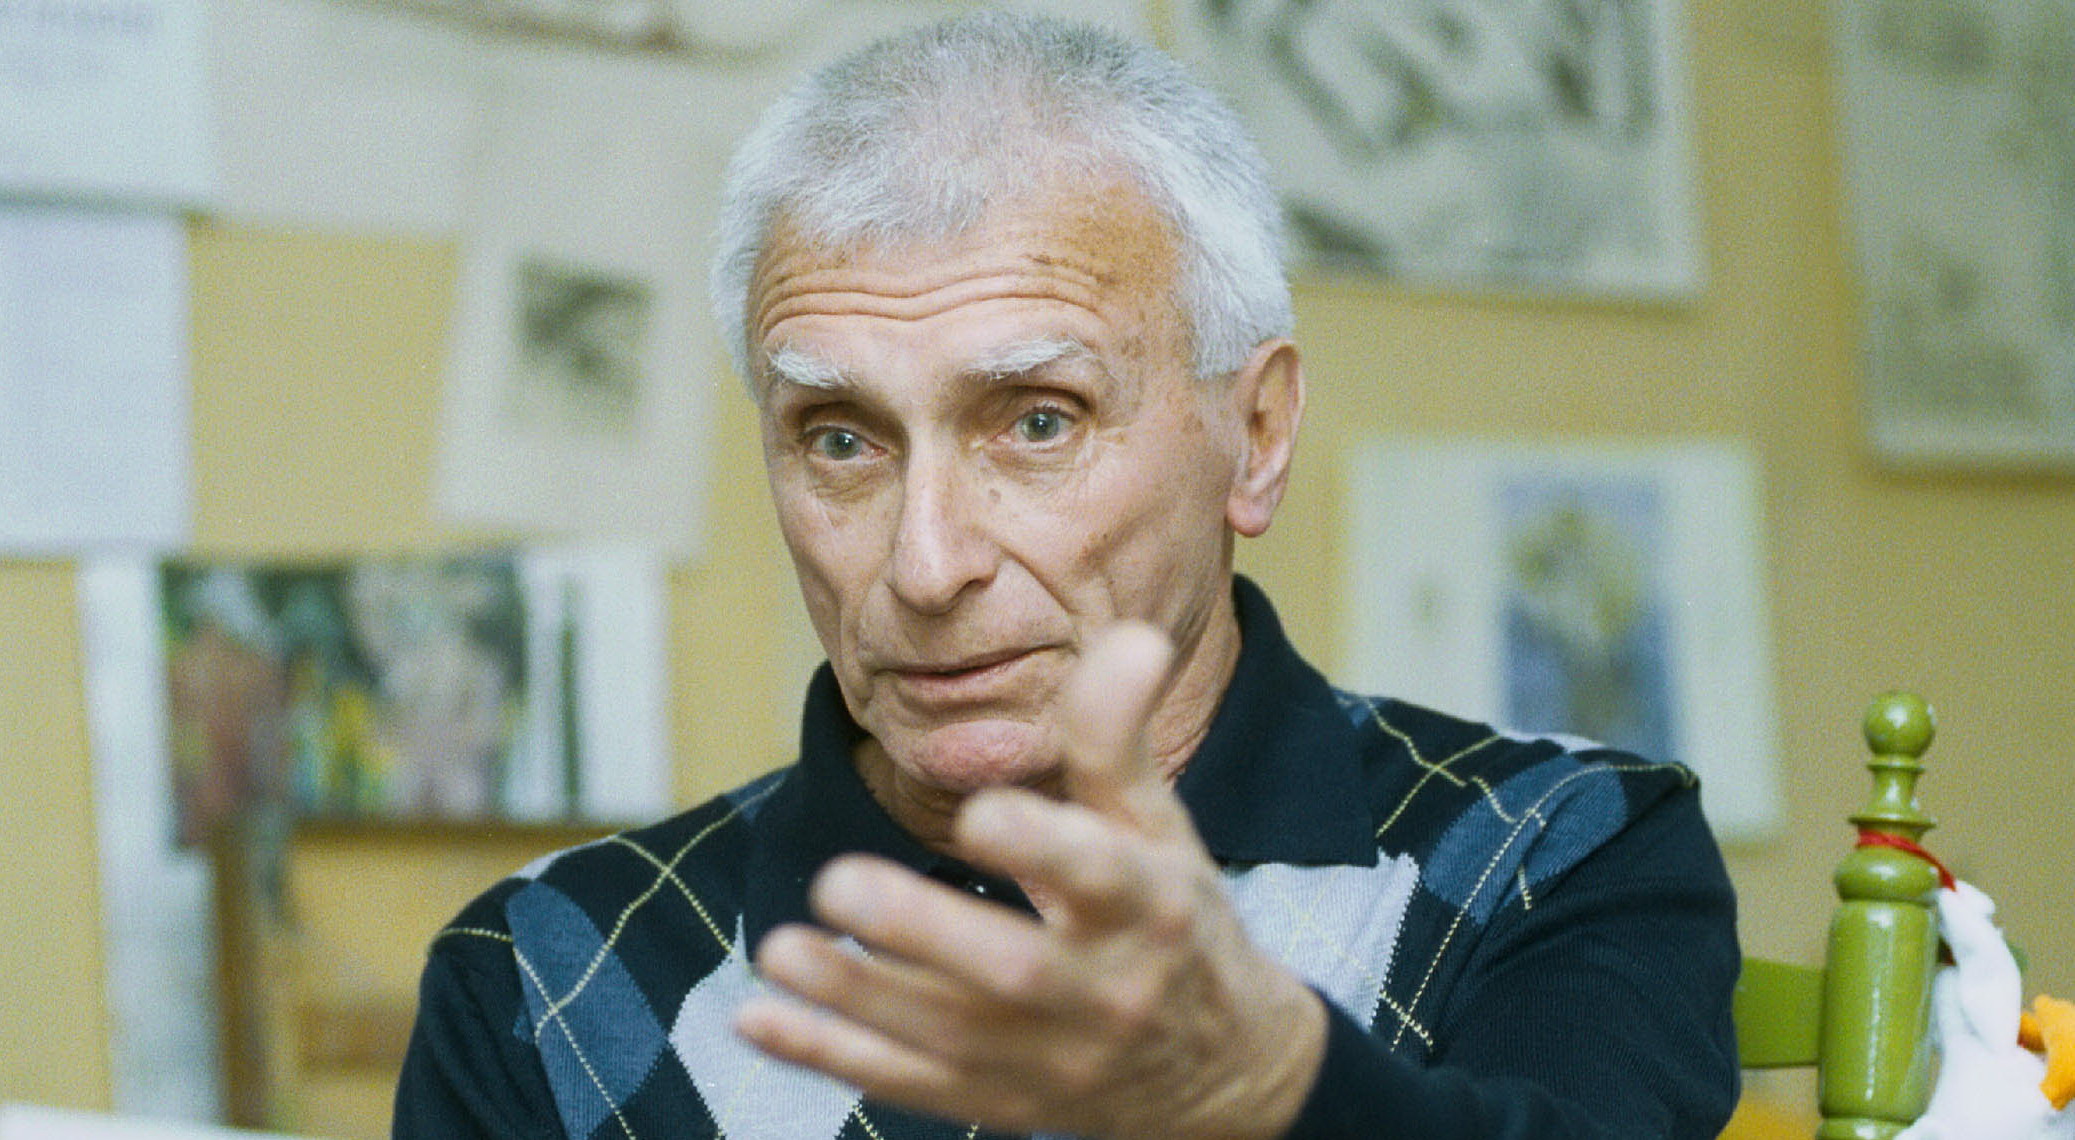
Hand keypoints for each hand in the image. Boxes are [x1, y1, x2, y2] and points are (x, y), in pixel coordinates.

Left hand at [735, 623, 1327, 1139]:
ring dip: (855, 994)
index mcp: (1151, 909)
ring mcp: (1049, 1058)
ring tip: (778, 947)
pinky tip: (759, 1018)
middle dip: (924, 932)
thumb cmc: (1175, 923)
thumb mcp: (1161, 829)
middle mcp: (1105, 991)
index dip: (1044, 846)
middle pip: (1012, 971)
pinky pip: (909, 1083)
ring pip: (946, 1036)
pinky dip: (831, 1055)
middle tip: (838, 881)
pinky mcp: (1001, 1099)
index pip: (1103, 877)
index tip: (980, 812)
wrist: (1220, 1073)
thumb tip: (1131, 633)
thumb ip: (1119, 738)